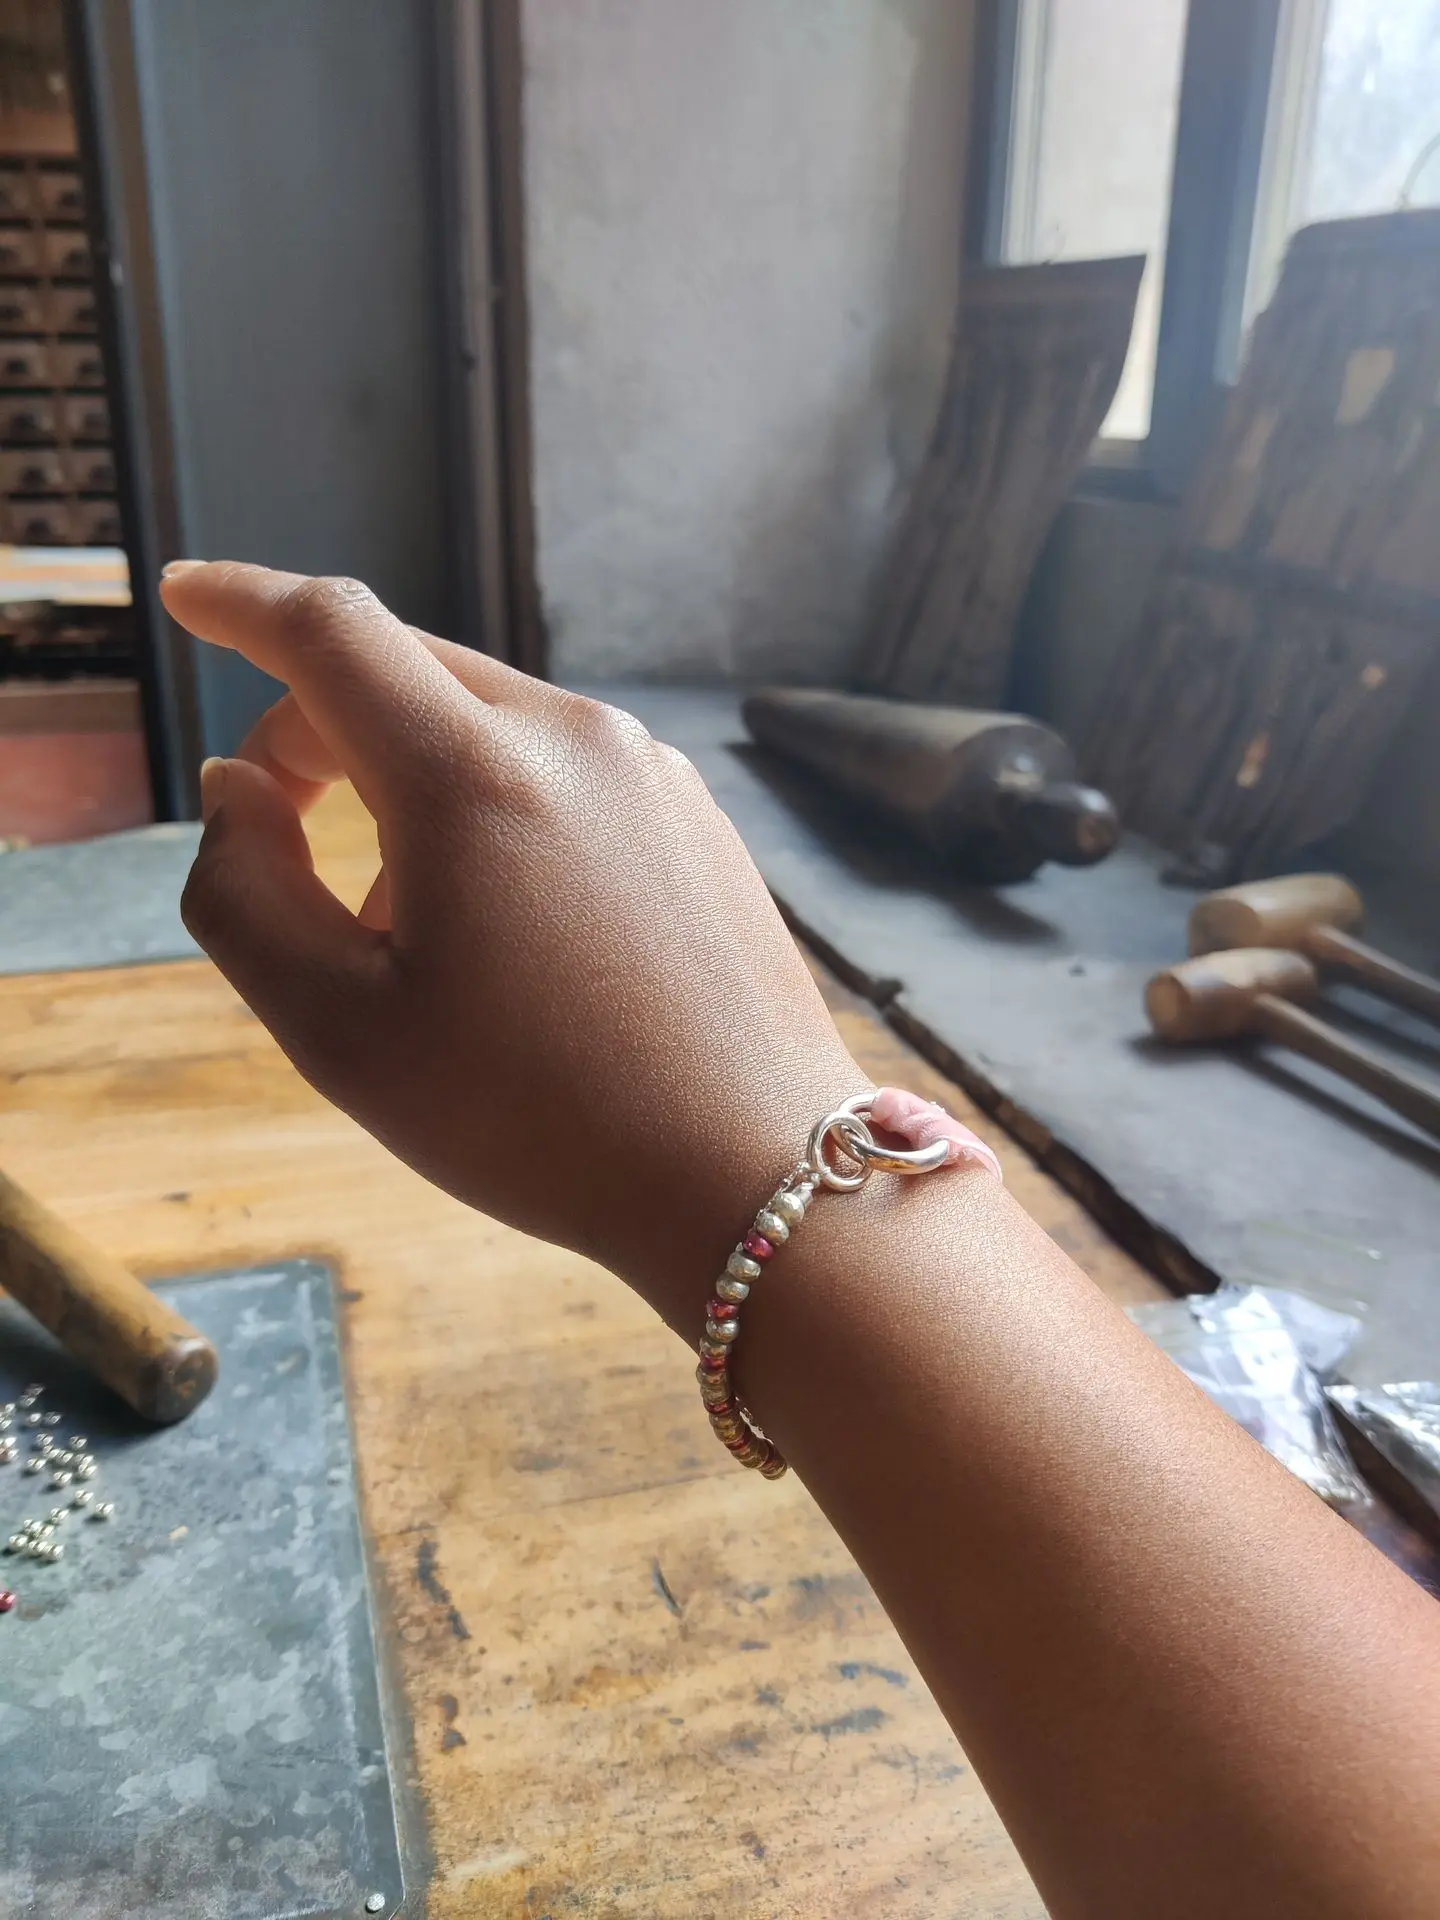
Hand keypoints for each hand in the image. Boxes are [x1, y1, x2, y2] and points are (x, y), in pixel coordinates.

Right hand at [160, 563, 862, 1317]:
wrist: (751, 1174)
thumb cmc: (539, 1120)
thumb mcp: (339, 1031)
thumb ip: (243, 890)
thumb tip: (234, 786)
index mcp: (473, 775)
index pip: (330, 632)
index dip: (241, 603)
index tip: (187, 594)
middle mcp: (573, 739)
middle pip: (404, 670)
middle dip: (317, 724)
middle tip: (280, 828)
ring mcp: (649, 771)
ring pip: (484, 722)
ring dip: (408, 783)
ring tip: (408, 932)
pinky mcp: (694, 814)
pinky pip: (560, 769)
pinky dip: (493, 808)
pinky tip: (503, 931)